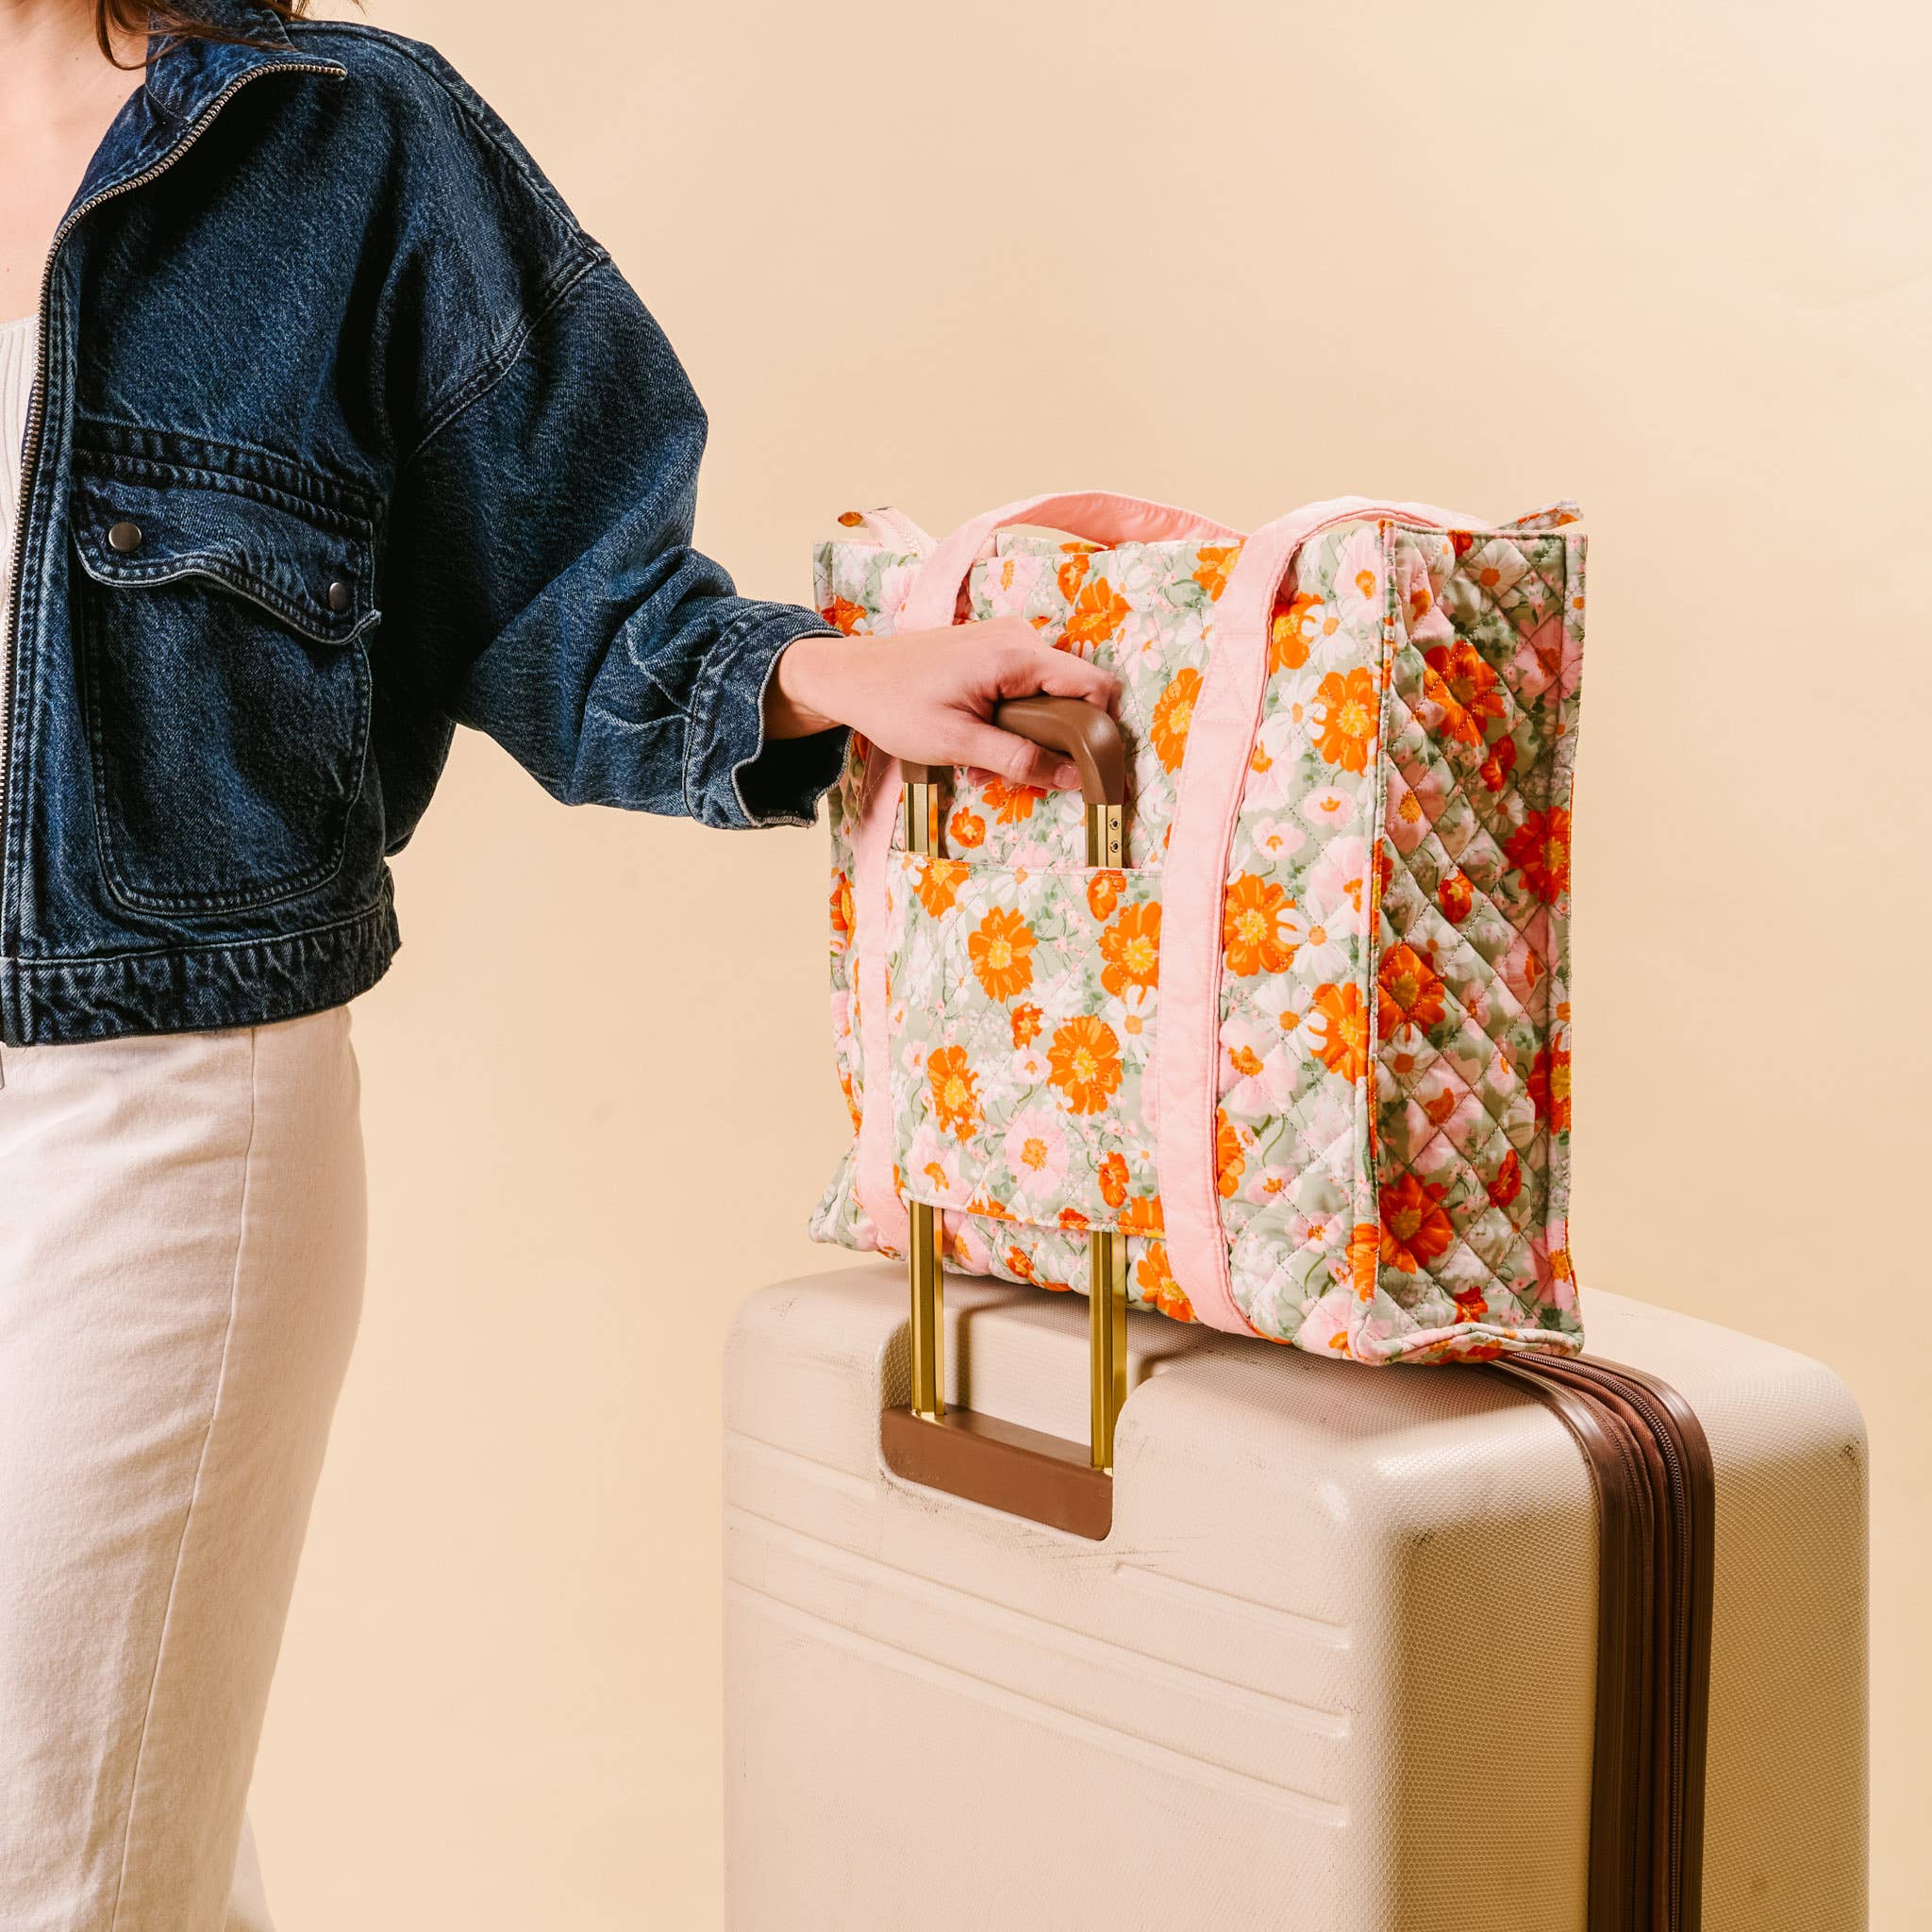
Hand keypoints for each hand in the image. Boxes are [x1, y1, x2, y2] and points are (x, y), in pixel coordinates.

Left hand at [766, 619, 1120, 790]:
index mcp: (1017, 655)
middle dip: (1055, 740)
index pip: (1096, 687)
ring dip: (1029, 734)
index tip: (1089, 768)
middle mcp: (1020, 638)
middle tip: (1014, 769)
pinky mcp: (994, 650)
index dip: (1103, 730)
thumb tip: (1073, 779)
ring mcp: (1007, 641)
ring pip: (1049, 694)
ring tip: (985, 758)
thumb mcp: (959, 744)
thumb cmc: (896, 706)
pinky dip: (1012, 719)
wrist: (849, 677)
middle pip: (1074, 693)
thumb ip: (1021, 760)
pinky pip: (1025, 687)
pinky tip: (979, 739)